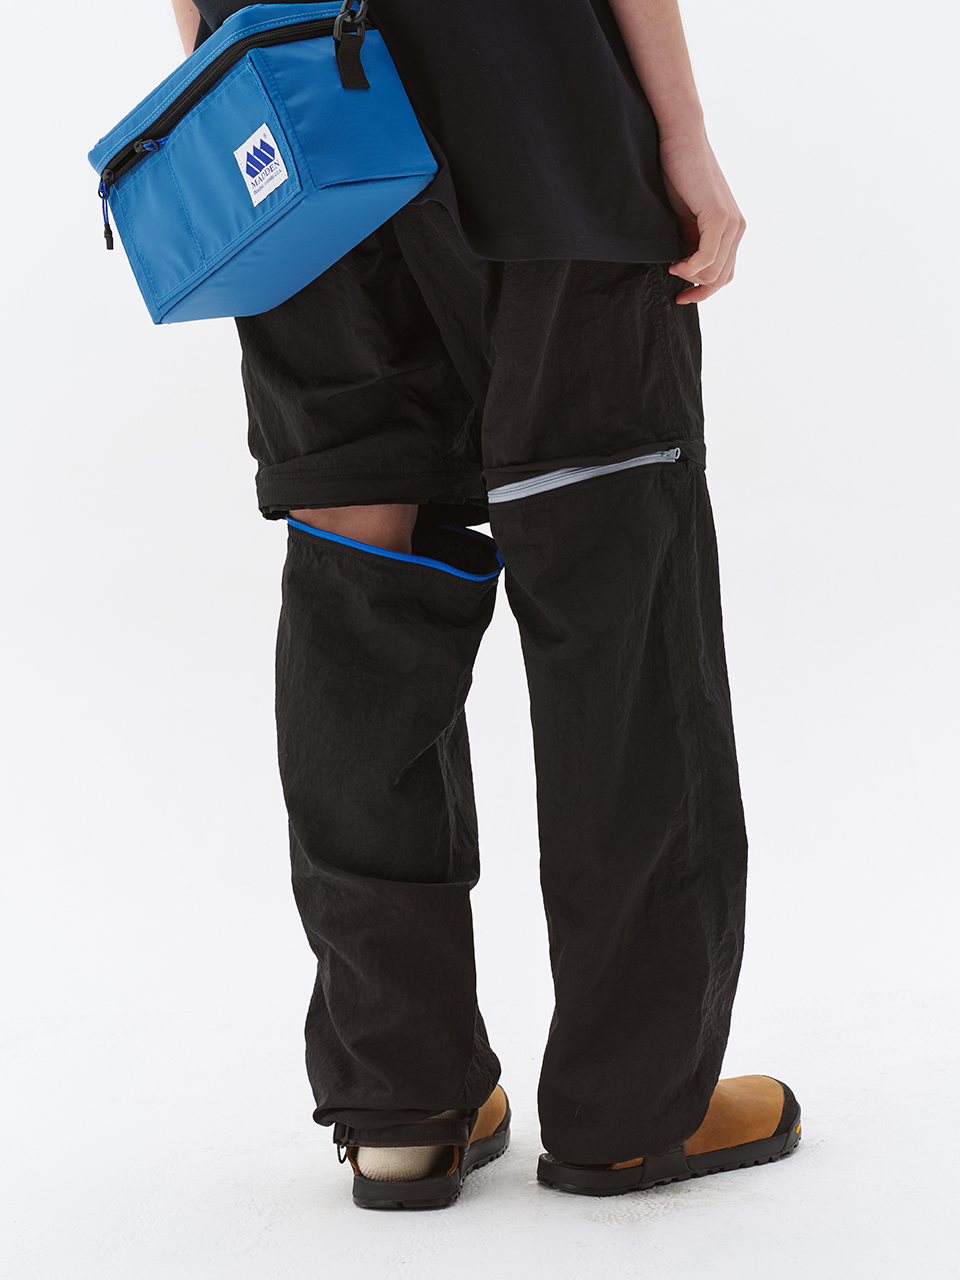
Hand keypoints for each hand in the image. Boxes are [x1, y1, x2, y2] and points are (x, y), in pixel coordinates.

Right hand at [660, 129, 745, 302]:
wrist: (679, 141)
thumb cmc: (677, 175)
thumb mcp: (683, 218)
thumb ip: (689, 242)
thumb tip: (682, 270)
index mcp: (730, 229)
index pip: (724, 273)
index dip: (703, 292)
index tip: (680, 297)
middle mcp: (736, 228)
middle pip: (722, 277)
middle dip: (698, 290)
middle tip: (675, 289)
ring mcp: (730, 223)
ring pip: (715, 271)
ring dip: (691, 277)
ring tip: (671, 268)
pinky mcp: (718, 217)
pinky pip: (708, 257)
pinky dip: (690, 267)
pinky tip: (675, 264)